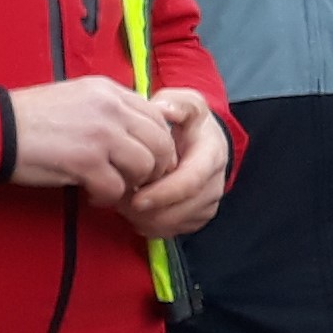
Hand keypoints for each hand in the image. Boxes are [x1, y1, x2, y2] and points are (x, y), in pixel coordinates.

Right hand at [5, 78, 175, 201]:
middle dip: (155, 167)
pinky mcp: (86, 161)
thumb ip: (110, 111)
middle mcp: (112, 108)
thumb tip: (137, 134)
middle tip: (136, 180)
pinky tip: (92, 194)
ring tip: (111, 187)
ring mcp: (102, 134)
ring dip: (132, 183)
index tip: (146, 159)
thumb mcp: (77, 99)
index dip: (159, 143)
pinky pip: (117, 188)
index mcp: (110, 90)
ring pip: (145, 166)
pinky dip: (108, 197)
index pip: (158, 117)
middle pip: (161, 143)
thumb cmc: (31, 118)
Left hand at [116, 90, 229, 238]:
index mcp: (211, 155)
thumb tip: (164, 109)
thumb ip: (175, 102)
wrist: (204, 139)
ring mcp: (208, 202)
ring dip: (146, 219)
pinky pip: (174, 230)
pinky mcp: (199, 215)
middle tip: (117, 201)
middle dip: (147, 210)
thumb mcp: (185, 103)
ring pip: (177, 223)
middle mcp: (214, 183)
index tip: (134, 199)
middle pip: (182, 209)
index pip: (190, 182)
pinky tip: (135, 213)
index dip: (162, 194)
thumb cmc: (188, 121)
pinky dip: (152, 226)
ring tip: (122, 204)